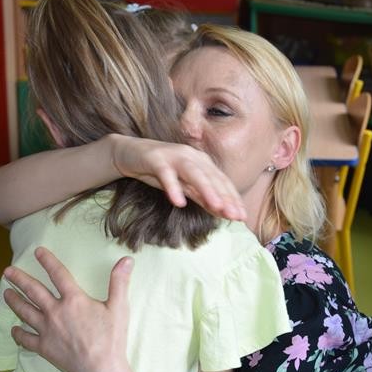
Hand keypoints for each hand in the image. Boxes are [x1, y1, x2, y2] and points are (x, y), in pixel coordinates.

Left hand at [4, 247, 136, 371]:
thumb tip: (127, 260)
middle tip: (7, 271)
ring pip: (25, 312)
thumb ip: (119, 282)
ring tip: (6, 293)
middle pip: (33, 291)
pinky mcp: (44, 347)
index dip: (48, 261)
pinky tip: (13, 329)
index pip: (58, 274)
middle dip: (19, 279)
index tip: (38, 251)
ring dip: (14, 301)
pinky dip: (18, 333)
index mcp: (74, 300)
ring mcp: (47, 330)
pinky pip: (26, 339)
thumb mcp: (119, 307)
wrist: (100, 369)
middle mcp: (56, 312)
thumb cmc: (111, 339)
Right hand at [107, 134, 246, 221]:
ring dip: (206, 190)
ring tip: (217, 207)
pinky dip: (173, 188)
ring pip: (194, 173)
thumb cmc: (160, 171)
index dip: (233, 199)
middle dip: (225, 197)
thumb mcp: (183, 186)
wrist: (130, 155)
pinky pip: (166, 175)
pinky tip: (179, 202)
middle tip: (235, 216)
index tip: (242, 216)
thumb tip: (221, 212)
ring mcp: (174, 156)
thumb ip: (201, 197)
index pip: (222, 182)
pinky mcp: (156, 159)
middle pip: (212, 177)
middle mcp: (192, 157)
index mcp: (202, 162)